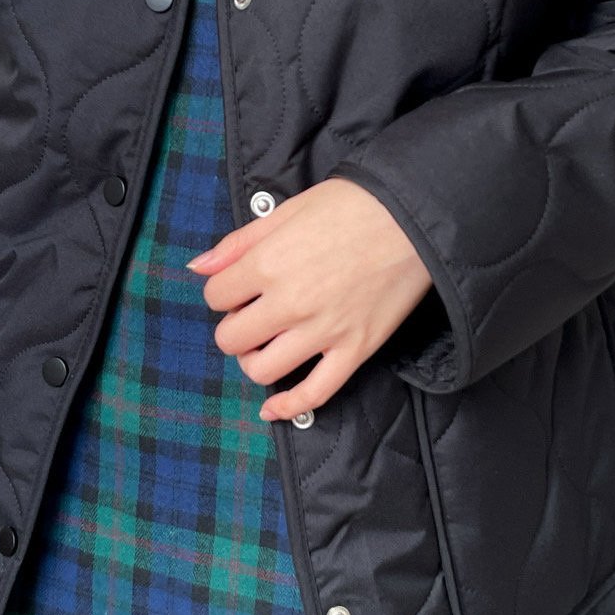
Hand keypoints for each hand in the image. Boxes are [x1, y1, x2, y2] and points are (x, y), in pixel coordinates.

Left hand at [185, 178, 433, 422]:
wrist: (416, 216)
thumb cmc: (354, 205)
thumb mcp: (288, 210)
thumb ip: (239, 243)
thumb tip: (198, 266)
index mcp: (269, 264)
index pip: (216, 297)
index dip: (223, 291)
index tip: (239, 286)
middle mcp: (290, 303)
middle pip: (231, 338)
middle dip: (235, 326)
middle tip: (253, 313)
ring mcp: (323, 332)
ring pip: (262, 370)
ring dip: (255, 360)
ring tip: (266, 344)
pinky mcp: (354, 350)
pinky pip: (314, 395)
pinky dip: (288, 407)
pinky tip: (272, 409)